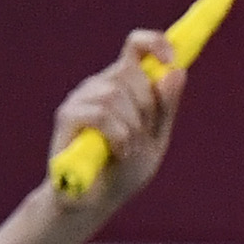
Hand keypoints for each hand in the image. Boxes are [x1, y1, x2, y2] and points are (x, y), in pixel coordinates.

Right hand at [46, 29, 185, 218]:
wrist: (97, 200)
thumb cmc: (126, 168)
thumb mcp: (156, 138)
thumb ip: (166, 107)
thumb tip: (176, 71)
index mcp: (125, 84)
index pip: (136, 46)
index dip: (154, 43)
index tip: (170, 58)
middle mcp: (101, 84)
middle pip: (131, 72)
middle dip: (146, 106)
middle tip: (142, 134)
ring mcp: (81, 98)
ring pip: (115, 93)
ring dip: (131, 126)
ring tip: (127, 149)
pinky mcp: (67, 116)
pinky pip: (101, 114)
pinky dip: (118, 136)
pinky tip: (119, 152)